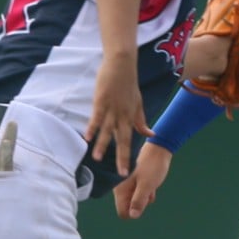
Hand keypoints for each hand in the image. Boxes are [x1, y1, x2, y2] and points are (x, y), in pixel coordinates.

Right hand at [85, 50, 151, 176]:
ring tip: (97, 159)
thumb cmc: (129, 84)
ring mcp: (111, 108)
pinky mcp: (101, 100)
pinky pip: (96, 117)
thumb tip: (151, 134)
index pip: (129, 140)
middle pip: (121, 139)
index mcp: (130, 117)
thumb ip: (141, 121)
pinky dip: (92, 127)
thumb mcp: (138, 103)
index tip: (126, 172)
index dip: (127, 156)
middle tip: (121, 174)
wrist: (122, 64)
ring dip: (103, 145)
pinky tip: (88, 138)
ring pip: (107, 130)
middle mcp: (122, 115)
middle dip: (121, 157)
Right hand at [113, 142, 172, 219]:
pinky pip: (141, 194)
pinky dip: (147, 191)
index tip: (143, 201)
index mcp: (121, 189)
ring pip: (136, 201)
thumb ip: (138, 201)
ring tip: (151, 184)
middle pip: (130, 208)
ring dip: (145, 197)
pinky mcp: (135, 182)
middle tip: (147, 190)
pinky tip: (152, 182)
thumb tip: (132, 215)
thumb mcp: (147, 185)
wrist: (159, 149)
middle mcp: (121, 188)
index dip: (134, 211)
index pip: (122, 212)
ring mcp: (128, 185)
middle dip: (141, 203)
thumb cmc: (152, 166)